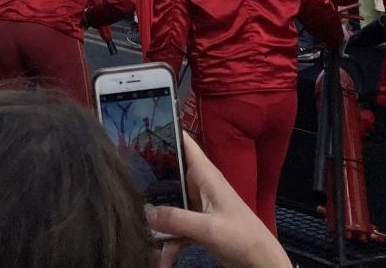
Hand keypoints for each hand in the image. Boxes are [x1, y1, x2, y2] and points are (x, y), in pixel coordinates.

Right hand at [149, 133, 290, 267]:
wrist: (261, 262)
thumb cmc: (240, 236)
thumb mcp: (207, 228)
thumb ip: (176, 219)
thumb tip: (146, 212)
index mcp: (205, 175)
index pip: (184, 143)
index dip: (164, 132)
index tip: (137, 131)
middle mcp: (199, 185)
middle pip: (169, 174)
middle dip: (149, 180)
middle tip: (125, 182)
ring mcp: (198, 206)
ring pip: (169, 204)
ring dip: (158, 221)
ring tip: (140, 232)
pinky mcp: (198, 225)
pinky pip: (176, 227)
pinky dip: (169, 242)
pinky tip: (161, 259)